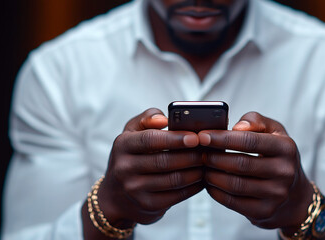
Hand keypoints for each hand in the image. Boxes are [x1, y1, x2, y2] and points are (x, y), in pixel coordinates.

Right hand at [97, 108, 203, 225]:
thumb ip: (148, 118)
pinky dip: (194, 186)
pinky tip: (202, 178)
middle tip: (207, 150)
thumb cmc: (131, 156)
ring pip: (174, 179)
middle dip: (191, 155)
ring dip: (196, 171)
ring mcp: (135, 189)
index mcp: (123, 145)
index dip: (175, 138)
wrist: (116, 196)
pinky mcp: (148, 205)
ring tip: (207, 162)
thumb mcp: (132, 132)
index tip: (195, 137)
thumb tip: (164, 119)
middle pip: (165, 161)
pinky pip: (177, 195)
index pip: (150, 140)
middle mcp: (125, 168)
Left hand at [199, 112, 313, 229]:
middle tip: (201, 153)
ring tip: (203, 168)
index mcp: (286, 147)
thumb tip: (236, 127)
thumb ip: (254, 121)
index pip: (249, 141)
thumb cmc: (276, 154)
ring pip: (235, 185)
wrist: (293, 193)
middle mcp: (285, 172)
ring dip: (212, 175)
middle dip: (215, 158)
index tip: (202, 136)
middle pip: (240, 164)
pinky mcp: (265, 211)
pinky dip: (216, 192)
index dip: (222, 138)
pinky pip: (233, 202)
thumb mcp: (273, 131)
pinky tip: (209, 184)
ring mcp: (276, 194)